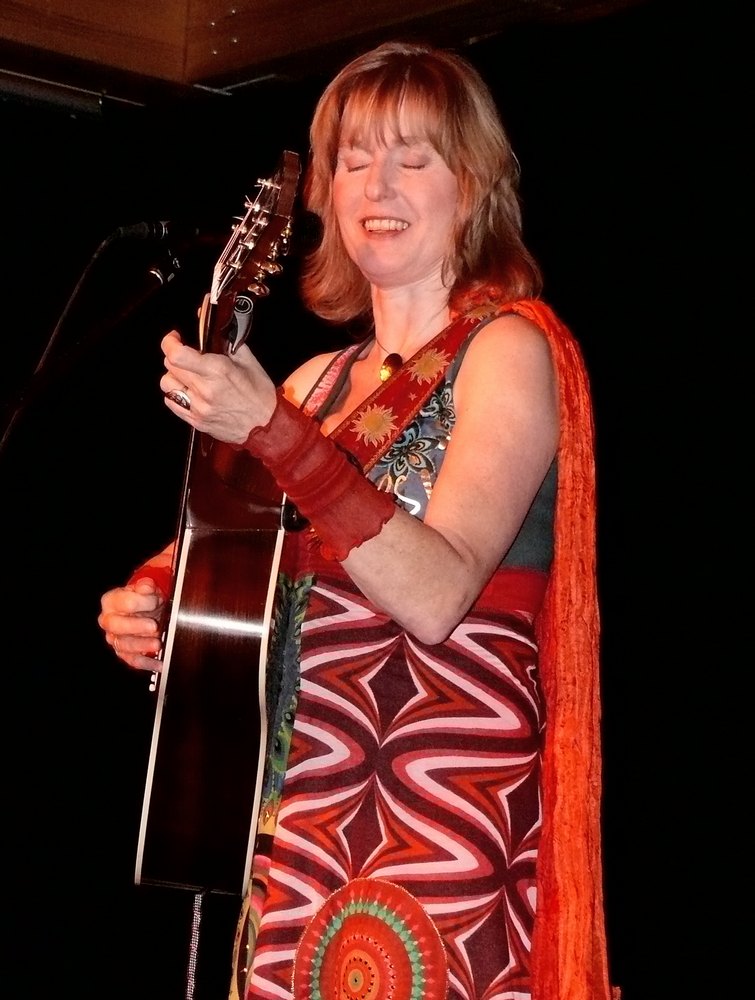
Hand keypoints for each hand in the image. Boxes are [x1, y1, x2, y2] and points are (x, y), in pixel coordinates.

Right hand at [98, 578, 165, 671]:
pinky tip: (159, 663)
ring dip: (142, 645)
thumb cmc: (145, 598)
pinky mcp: (124, 652)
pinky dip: (146, 663)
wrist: (148, 609)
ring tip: (158, 644)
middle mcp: (108, 621)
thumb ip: (146, 586)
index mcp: (111, 601)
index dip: (140, 602)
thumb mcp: (148, 588)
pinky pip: (132, 660)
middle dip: (136, 627)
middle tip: (154, 627)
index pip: (122, 602)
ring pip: (123, 645)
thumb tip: (147, 586)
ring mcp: (114, 638)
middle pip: (116, 626)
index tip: (156, 601)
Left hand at [159, 330, 277, 443]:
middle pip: (170, 365)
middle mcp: (205, 390)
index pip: (177, 355)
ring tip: (189, 376)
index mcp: (218, 371)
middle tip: (189, 357)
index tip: (175, 338)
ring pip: (166, 383)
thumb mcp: (248, 361)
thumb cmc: (260, 395)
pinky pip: (171, 402)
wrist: (266, 427)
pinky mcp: (195, 421)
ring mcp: (198, 407)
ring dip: (174, 375)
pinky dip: (176, 393)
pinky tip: (190, 392)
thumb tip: (211, 322)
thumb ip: (227, 340)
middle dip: (176, 356)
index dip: (169, 342)